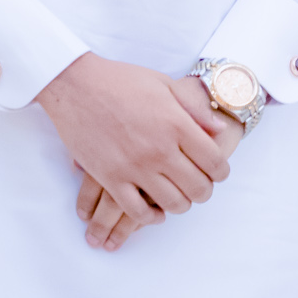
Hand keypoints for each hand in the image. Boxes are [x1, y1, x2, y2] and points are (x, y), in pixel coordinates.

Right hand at [77, 76, 244, 250]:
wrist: (76, 85)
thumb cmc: (121, 81)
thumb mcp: (165, 85)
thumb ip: (195, 110)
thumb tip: (220, 130)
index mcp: (176, 123)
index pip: (213, 161)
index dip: (221, 172)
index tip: (217, 173)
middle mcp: (159, 149)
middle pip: (197, 188)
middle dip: (204, 191)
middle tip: (200, 188)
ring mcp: (134, 166)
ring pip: (172, 203)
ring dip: (181, 205)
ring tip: (180, 198)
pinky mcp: (110, 178)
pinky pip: (136, 211)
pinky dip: (151, 217)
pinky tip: (155, 212)